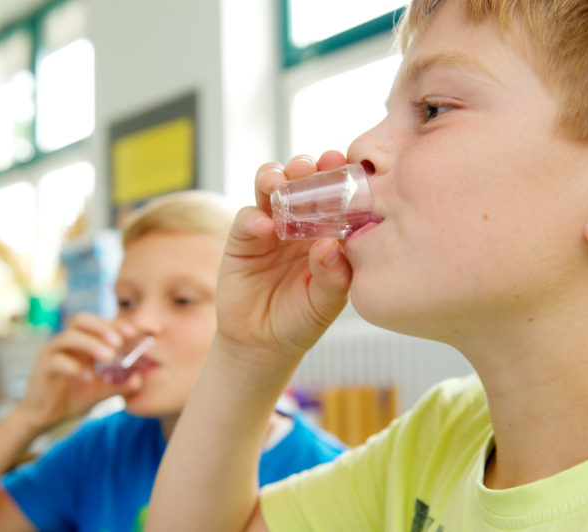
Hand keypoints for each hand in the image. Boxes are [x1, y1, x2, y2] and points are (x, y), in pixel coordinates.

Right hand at [13, 314, 141, 433]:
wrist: (44, 418)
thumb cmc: (73, 398)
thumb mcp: (101, 391)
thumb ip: (120, 385)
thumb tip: (140, 380)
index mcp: (82, 343)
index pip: (98, 323)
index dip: (116, 324)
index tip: (134, 333)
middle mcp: (66, 343)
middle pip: (81, 320)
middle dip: (102, 327)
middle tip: (120, 341)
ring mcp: (52, 353)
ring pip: (69, 337)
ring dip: (91, 343)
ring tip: (108, 356)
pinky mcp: (41, 368)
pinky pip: (56, 361)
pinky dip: (73, 366)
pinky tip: (88, 377)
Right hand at [214, 151, 353, 368]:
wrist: (262, 342)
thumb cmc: (303, 319)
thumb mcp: (326, 303)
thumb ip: (333, 276)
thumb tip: (330, 245)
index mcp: (327, 229)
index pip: (333, 193)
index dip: (338, 176)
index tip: (345, 164)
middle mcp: (299, 221)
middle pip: (300, 180)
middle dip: (305, 167)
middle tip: (312, 167)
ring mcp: (270, 226)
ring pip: (270, 189)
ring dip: (275, 178)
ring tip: (280, 183)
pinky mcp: (242, 239)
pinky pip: (247, 218)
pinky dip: (254, 217)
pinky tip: (264, 226)